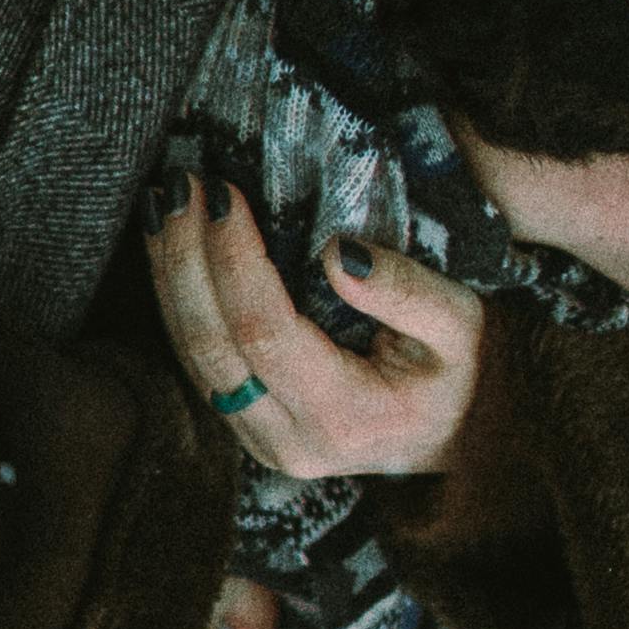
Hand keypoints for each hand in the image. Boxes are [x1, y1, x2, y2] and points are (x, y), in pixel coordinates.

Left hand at [147, 176, 488, 487]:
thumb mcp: (462, 325)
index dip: (235, 259)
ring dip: (170, 276)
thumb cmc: (467, 371)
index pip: (266, 332)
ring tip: (162, 205)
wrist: (463, 433)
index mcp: (344, 418)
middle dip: (186, 259)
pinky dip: (178, 300)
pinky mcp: (249, 427)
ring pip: (192, 357)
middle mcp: (291, 442)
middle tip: (180, 186)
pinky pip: (198, 363)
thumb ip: (406, 291)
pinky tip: (171, 248)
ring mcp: (262, 441)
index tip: (223, 193)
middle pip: (212, 346)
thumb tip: (337, 252)